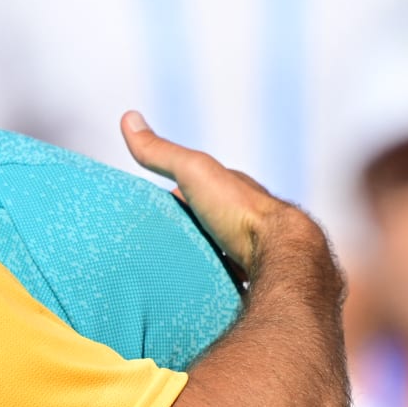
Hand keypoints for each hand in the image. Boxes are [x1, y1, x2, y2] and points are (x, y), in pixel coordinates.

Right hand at [119, 111, 312, 275]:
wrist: (280, 252)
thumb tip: (128, 117)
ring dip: (199, 258)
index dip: (172, 196)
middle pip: (205, 222)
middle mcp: (242, 217)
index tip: (149, 209)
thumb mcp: (193, 171)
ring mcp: (249, 249)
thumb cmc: (237, 209)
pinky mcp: (250, 277)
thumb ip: (162, 152)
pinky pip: (225, 278)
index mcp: (229, 190)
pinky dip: (210, 280)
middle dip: (185, 231)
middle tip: (155, 244)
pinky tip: (194, 290)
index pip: (195, 188)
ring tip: (170, 271)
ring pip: (216, 251)